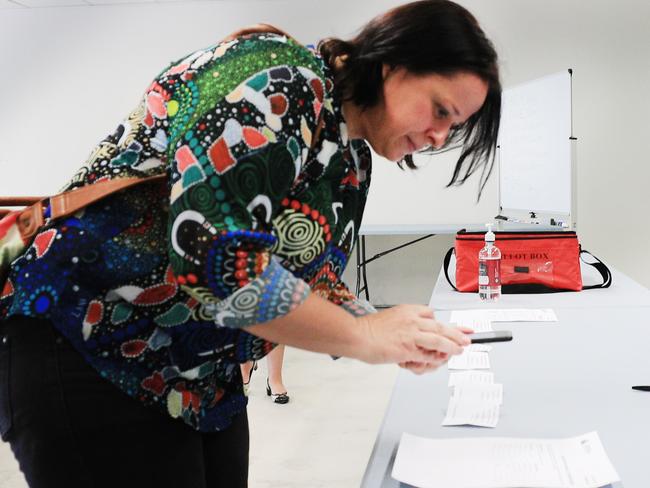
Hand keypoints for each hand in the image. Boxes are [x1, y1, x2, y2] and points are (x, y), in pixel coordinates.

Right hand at [355, 305, 469, 365]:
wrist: (357, 336)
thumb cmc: (368, 330)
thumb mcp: (390, 318)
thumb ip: (404, 325)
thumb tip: (414, 335)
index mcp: (408, 310)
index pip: (431, 314)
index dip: (443, 322)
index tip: (454, 325)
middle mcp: (412, 320)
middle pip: (441, 326)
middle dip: (457, 333)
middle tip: (467, 338)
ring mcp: (412, 335)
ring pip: (439, 340)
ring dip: (452, 346)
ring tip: (459, 350)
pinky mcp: (408, 349)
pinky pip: (427, 356)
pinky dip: (433, 360)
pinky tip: (437, 362)